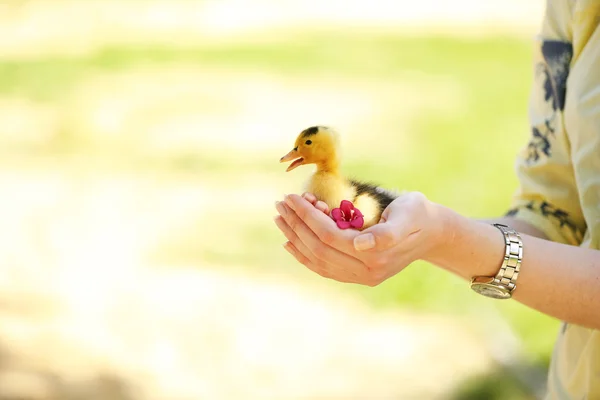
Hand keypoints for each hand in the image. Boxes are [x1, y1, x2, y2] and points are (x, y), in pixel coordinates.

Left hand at [273, 191, 447, 285]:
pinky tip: (290, 242)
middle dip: (296, 224)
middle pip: (319, 248)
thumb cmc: (418, 214)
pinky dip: (304, 255)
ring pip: (318, 259)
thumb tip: (361, 244)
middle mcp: (367, 271)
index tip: (291, 197)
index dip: (307, 216)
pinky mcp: (358, 276)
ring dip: (295, 238)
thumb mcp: (409, 214)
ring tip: (280, 218)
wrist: (433, 233)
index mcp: (377, 255)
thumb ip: (388, 232)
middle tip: (280, 204)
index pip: (330, 235)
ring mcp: (362, 277)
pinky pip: (324, 268)